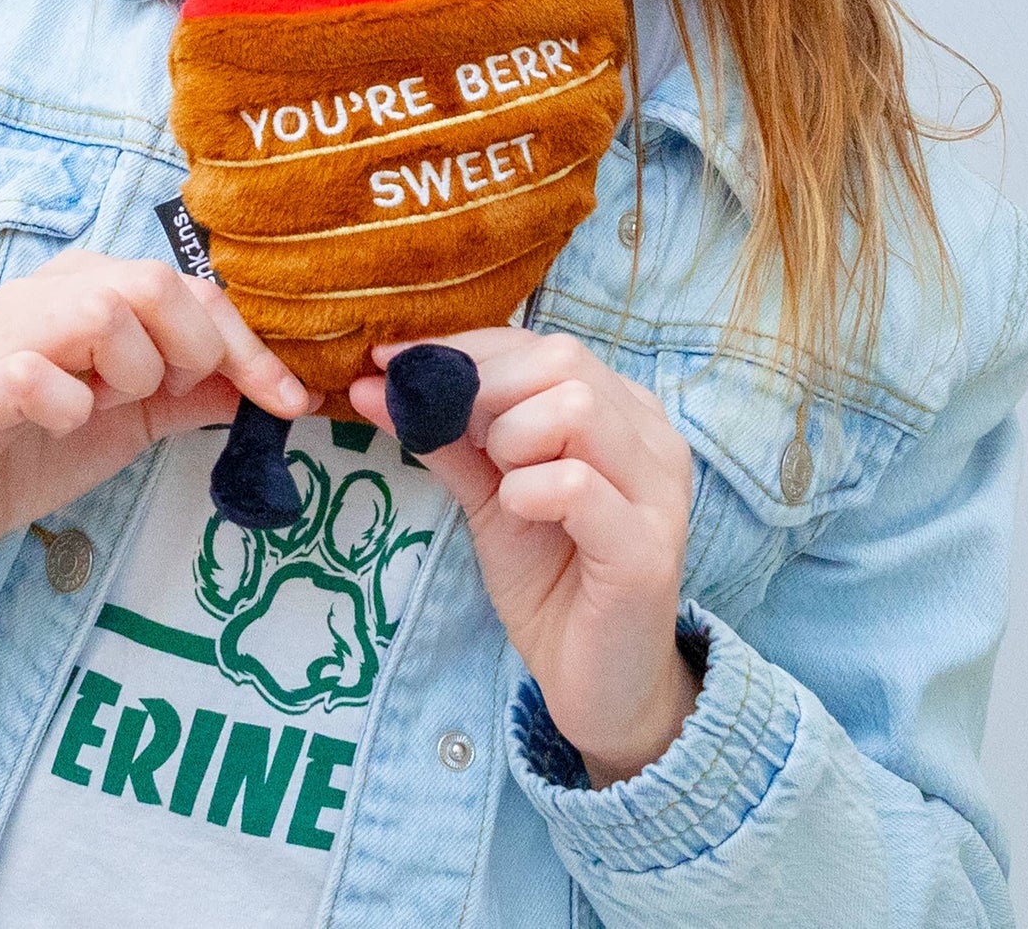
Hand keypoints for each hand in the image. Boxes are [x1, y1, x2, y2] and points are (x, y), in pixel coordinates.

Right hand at [0, 250, 313, 603]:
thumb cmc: (42, 447)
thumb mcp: (138, 418)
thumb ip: (198, 394)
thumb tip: (277, 385)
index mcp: (91, 287)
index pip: (189, 286)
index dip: (248, 344)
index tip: (292, 401)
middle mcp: (47, 291)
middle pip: (152, 281)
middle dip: (189, 349)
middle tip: (167, 398)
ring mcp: (5, 332)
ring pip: (102, 311)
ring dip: (129, 373)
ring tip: (103, 407)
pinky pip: (36, 372)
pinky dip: (69, 403)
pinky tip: (64, 424)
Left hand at [349, 327, 696, 786]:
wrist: (595, 684)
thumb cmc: (548, 576)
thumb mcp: (486, 491)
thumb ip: (441, 432)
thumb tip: (369, 383)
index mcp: (620, 409)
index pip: (537, 342)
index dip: (459, 350)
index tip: (391, 367)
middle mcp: (651, 436)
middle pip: (560, 359)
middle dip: (486, 394)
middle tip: (470, 451)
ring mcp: (658, 491)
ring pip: (574, 408)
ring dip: (511, 441)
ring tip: (506, 488)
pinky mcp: (647, 550)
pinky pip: (577, 485)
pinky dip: (529, 491)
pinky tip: (520, 515)